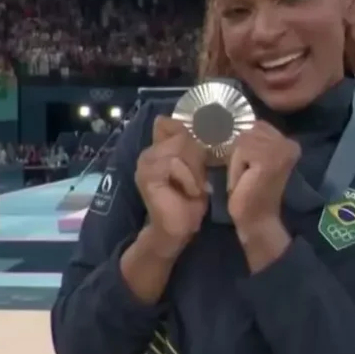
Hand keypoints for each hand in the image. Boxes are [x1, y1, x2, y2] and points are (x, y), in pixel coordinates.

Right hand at [135, 116, 209, 256]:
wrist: (176, 230)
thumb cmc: (189, 201)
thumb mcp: (197, 169)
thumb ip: (194, 149)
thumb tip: (208, 126)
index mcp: (159, 147)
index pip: (169, 122)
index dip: (186, 128)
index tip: (203, 145)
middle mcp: (149, 151)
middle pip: (181, 134)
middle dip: (197, 155)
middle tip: (200, 179)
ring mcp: (146, 162)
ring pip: (180, 146)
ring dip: (194, 169)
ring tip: (195, 187)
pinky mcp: (147, 174)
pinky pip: (174, 162)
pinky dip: (188, 178)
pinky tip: (189, 192)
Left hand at [227, 121, 300, 235]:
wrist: (257, 220)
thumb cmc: (250, 190)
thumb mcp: (249, 158)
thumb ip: (248, 139)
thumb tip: (226, 120)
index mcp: (288, 141)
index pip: (255, 125)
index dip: (243, 144)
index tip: (250, 166)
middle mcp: (289, 142)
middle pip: (247, 130)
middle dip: (239, 152)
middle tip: (248, 175)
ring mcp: (280, 149)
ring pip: (241, 140)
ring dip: (237, 161)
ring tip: (247, 178)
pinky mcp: (268, 159)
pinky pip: (239, 151)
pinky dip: (236, 166)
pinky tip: (246, 180)